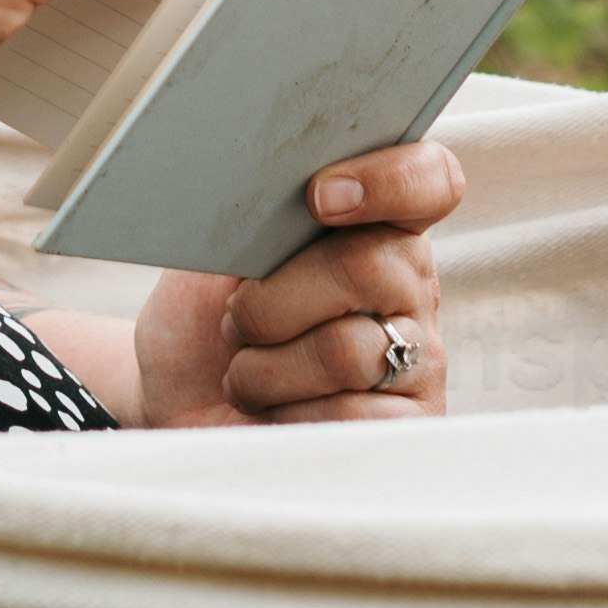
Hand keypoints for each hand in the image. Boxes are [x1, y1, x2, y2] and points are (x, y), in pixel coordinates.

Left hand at [132, 140, 464, 431]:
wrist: (178, 406)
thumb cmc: (202, 324)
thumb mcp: (214, 254)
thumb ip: (255, 212)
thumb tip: (260, 181)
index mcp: (375, 224)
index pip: (429, 180)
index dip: (388, 180)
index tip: (317, 197)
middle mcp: (408, 287)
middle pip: (366, 265)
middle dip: (271, 299)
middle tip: (236, 321)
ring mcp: (418, 358)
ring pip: (347, 350)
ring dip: (265, 368)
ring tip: (245, 374)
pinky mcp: (406, 427)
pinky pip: (349, 417)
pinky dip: (285, 416)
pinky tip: (274, 413)